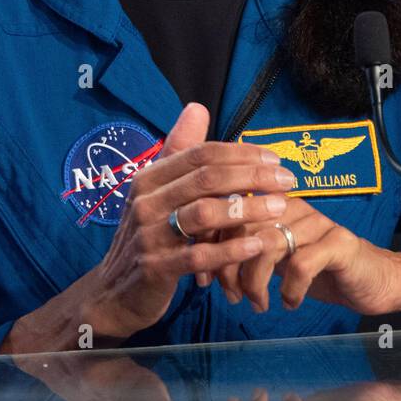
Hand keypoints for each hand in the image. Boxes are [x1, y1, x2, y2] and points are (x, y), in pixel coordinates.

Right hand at [88, 102, 296, 340]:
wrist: (113, 293)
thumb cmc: (147, 237)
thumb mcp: (157, 192)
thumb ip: (179, 152)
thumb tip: (198, 107)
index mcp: (148, 178)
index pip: (201, 154)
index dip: (241, 153)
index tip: (275, 159)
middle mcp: (146, 202)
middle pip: (207, 179)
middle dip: (252, 176)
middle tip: (288, 181)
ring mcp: (149, 236)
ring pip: (205, 215)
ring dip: (248, 208)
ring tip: (281, 208)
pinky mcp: (156, 268)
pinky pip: (199, 256)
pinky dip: (231, 250)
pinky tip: (257, 244)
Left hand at [213, 195, 400, 316]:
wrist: (372, 279)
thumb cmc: (319, 270)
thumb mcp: (275, 259)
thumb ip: (245, 253)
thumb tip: (205, 265)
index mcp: (274, 204)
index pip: (230, 213)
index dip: (212, 246)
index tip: (206, 277)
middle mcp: (294, 206)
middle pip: (244, 228)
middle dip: (230, 268)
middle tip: (231, 296)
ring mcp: (318, 223)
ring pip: (269, 245)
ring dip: (256, 282)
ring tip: (259, 304)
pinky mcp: (340, 244)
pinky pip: (302, 264)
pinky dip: (290, 290)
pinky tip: (290, 303)